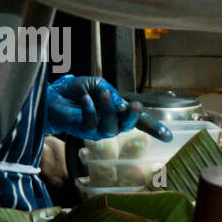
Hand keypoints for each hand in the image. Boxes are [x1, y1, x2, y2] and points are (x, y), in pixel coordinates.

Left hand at [45, 76, 171, 141]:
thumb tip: (120, 105)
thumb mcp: (99, 85)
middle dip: (133, 117)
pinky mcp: (83, 131)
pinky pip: (91, 124)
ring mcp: (97, 130)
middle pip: (127, 126)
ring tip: (104, 94)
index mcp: (118, 112)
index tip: (168, 136)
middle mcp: (111, 123)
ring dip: (108, 109)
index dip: (154, 128)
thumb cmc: (77, 90)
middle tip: (136, 106)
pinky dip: (90, 109)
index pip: (139, 121)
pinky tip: (85, 99)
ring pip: (110, 127)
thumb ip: (112, 94)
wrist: (53, 94)